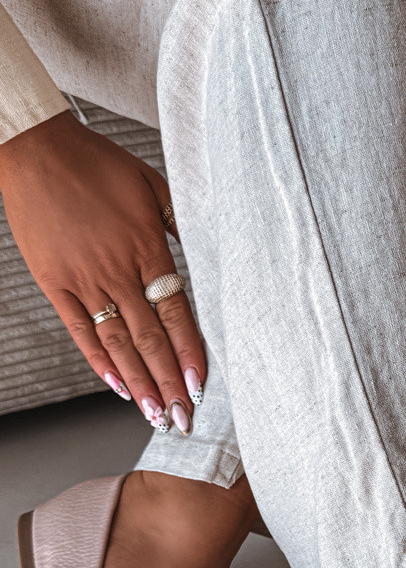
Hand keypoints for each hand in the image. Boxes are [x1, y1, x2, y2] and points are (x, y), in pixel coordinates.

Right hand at [0, 108, 204, 432]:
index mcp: (146, 247)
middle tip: (183, 417)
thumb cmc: (97, 162)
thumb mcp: (153, 183)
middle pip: (149, 338)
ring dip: (138, 382)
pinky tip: (117, 387)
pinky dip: (98, 361)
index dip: (189, 352)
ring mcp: (83, 280)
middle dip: (168, 382)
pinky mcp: (54, 284)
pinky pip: (79, 331)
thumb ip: (180, 221)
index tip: (200, 385)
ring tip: (155, 414)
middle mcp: (117, 270)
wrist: (37, 149)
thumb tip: (207, 249)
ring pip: (116, 343)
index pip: (175, 312)